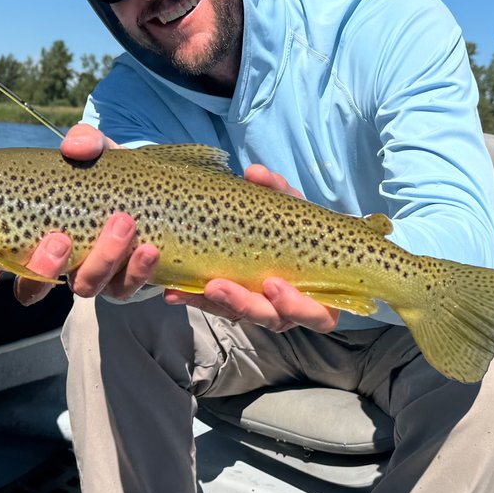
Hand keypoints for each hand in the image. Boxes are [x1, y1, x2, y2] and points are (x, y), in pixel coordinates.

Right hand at [0, 124, 159, 304]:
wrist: (154, 192)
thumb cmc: (108, 173)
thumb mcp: (97, 151)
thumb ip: (85, 141)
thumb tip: (74, 146)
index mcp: (36, 235)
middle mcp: (59, 264)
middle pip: (37, 285)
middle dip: (46, 266)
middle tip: (61, 239)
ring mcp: (92, 276)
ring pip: (87, 287)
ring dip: (102, 260)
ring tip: (123, 223)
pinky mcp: (126, 282)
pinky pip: (130, 289)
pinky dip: (141, 272)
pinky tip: (151, 250)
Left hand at [167, 161, 337, 333]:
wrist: (285, 235)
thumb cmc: (299, 227)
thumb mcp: (293, 207)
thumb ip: (278, 192)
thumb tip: (255, 173)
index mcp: (318, 297)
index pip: (316, 316)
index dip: (296, 306)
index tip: (272, 284)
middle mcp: (289, 311)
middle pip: (270, 319)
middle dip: (243, 304)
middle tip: (218, 286)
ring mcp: (261, 310)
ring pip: (240, 315)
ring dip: (215, 302)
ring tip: (195, 286)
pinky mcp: (234, 306)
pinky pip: (216, 308)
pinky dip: (196, 298)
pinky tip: (174, 291)